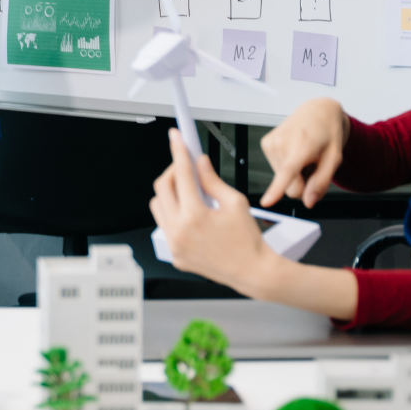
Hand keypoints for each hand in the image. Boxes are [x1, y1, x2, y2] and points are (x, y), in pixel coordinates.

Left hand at [150, 129, 277, 291]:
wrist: (252, 271)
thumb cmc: (248, 241)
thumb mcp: (235, 203)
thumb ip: (213, 180)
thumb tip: (200, 163)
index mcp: (196, 216)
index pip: (182, 173)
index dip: (179, 151)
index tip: (176, 138)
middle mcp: (180, 231)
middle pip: (162, 187)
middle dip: (173, 172)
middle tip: (185, 167)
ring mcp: (174, 244)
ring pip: (158, 207)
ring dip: (169, 194)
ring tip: (189, 193)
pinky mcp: (175, 254)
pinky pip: (164, 226)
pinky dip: (173, 215)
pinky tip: (190, 215)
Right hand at [260, 97, 349, 208]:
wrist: (317, 112)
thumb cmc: (327, 134)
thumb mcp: (335, 159)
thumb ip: (322, 182)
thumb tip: (308, 202)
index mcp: (303, 145)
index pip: (288, 172)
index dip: (276, 189)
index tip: (266, 202)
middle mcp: (282, 143)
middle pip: (290, 187)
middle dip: (303, 184)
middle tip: (312, 166)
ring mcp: (271, 143)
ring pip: (283, 180)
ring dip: (296, 174)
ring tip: (304, 156)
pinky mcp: (265, 144)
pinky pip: (277, 170)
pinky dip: (288, 167)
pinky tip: (295, 153)